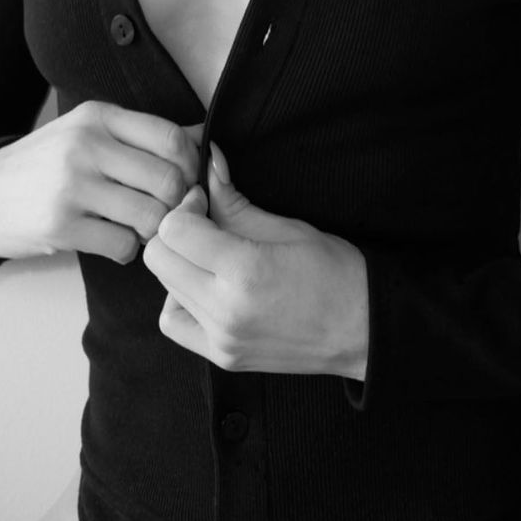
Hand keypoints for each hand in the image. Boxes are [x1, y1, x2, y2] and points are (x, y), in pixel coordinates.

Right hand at [0, 101, 203, 264]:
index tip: (189, 181)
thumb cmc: (48, 164)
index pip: (171, 138)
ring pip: (152, 215)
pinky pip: (124, 245)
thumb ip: (142, 135)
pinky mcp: (61, 226)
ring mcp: (72, 186)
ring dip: (155, 231)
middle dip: (179, 203)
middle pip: (169, 179)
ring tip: (141, 228)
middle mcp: (86, 145)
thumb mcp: (89, 133)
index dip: (193, 165)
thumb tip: (203, 136)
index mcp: (98, 117)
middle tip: (169, 213)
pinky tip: (114, 241)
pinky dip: (129, 250)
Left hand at [142, 143, 368, 380]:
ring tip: (209, 252)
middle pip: (159, 258)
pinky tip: (204, 285)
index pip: (174, 230)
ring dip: (177, 262)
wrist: (361, 327)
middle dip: (175, 230)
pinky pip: (174, 323)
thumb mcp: (284, 225)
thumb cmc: (333, 271)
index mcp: (244, 272)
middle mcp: (225, 311)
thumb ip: (233, 200)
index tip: (206, 199)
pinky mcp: (221, 357)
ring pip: (163, 288)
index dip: (185, 205)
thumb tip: (208, 163)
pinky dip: (178, 299)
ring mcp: (221, 340)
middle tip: (204, 220)